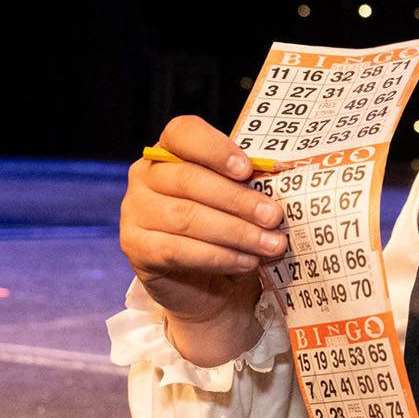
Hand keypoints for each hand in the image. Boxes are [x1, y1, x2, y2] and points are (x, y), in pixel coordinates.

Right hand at [119, 115, 287, 365]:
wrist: (208, 284)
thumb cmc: (227, 228)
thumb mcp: (240, 198)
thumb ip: (250, 182)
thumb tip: (284, 174)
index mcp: (169, 151)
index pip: (182, 133)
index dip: (215, 148)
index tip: (247, 170)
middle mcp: (145, 176)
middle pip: (188, 179)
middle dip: (237, 199)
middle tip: (274, 216)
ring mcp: (134, 212)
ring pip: (185, 217)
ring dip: (235, 232)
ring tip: (270, 244)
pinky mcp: (136, 248)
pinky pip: (177, 250)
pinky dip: (217, 256)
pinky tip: (246, 261)